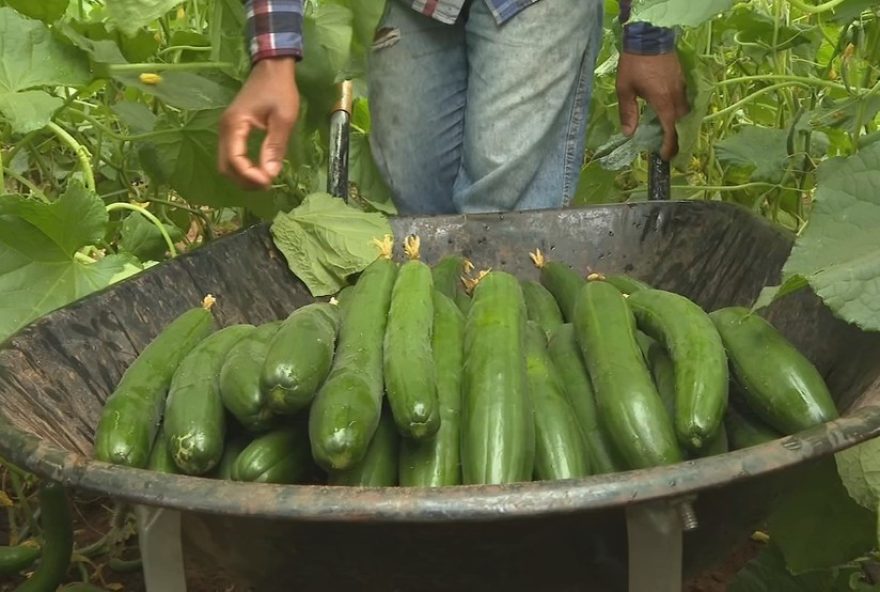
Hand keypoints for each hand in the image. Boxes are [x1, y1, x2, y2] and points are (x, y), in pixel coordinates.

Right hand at [218, 57, 299, 189]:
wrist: (271, 68)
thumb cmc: (279, 90)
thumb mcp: (283, 118)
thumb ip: (275, 147)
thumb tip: (271, 174)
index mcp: (234, 125)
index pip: (235, 161)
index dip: (250, 177)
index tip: (269, 182)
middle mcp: (225, 129)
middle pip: (226, 167)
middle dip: (244, 181)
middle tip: (267, 184)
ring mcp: (226, 130)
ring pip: (226, 164)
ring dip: (243, 176)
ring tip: (264, 179)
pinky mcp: (232, 131)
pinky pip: (231, 156)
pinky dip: (242, 167)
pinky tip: (259, 170)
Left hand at [616, 52, 689, 161]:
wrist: (648, 37)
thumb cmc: (634, 64)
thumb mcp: (625, 89)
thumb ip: (628, 113)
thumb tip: (628, 134)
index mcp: (664, 102)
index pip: (670, 130)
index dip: (669, 146)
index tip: (664, 157)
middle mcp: (676, 96)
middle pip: (681, 123)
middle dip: (675, 137)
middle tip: (666, 148)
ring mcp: (682, 86)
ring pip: (685, 111)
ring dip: (678, 123)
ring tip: (667, 132)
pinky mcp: (682, 78)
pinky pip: (684, 100)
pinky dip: (678, 110)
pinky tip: (668, 112)